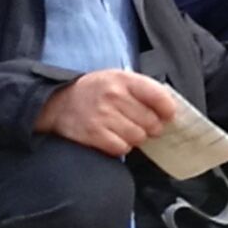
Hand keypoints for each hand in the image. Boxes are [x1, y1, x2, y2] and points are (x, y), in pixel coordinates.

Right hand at [37, 67, 183, 157]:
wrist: (58, 102)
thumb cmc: (94, 92)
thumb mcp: (117, 79)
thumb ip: (142, 90)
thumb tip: (169, 110)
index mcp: (124, 79)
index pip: (159, 96)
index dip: (168, 110)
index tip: (167, 116)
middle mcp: (114, 96)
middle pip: (151, 122)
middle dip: (150, 127)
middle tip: (142, 125)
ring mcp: (103, 115)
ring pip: (138, 137)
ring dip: (135, 138)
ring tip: (124, 130)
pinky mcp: (94, 134)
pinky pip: (121, 148)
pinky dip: (120, 146)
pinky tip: (113, 137)